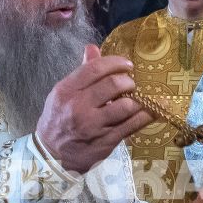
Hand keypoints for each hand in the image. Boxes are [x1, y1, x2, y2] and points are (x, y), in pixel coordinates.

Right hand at [36, 46, 150, 173]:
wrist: (52, 154)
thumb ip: (82, 72)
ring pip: (126, 106)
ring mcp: (93, 126)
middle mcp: (79, 107)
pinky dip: (146, 116)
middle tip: (130, 84)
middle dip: (128, 82)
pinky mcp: (106, 142)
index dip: (116, 62)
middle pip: (114, 85)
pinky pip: (132, 125)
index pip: (96, 68)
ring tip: (136, 99)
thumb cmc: (58, 119)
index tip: (127, 65)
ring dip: (137, 100)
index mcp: (67, 90)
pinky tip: (150, 110)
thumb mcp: (63, 93)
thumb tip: (93, 48)